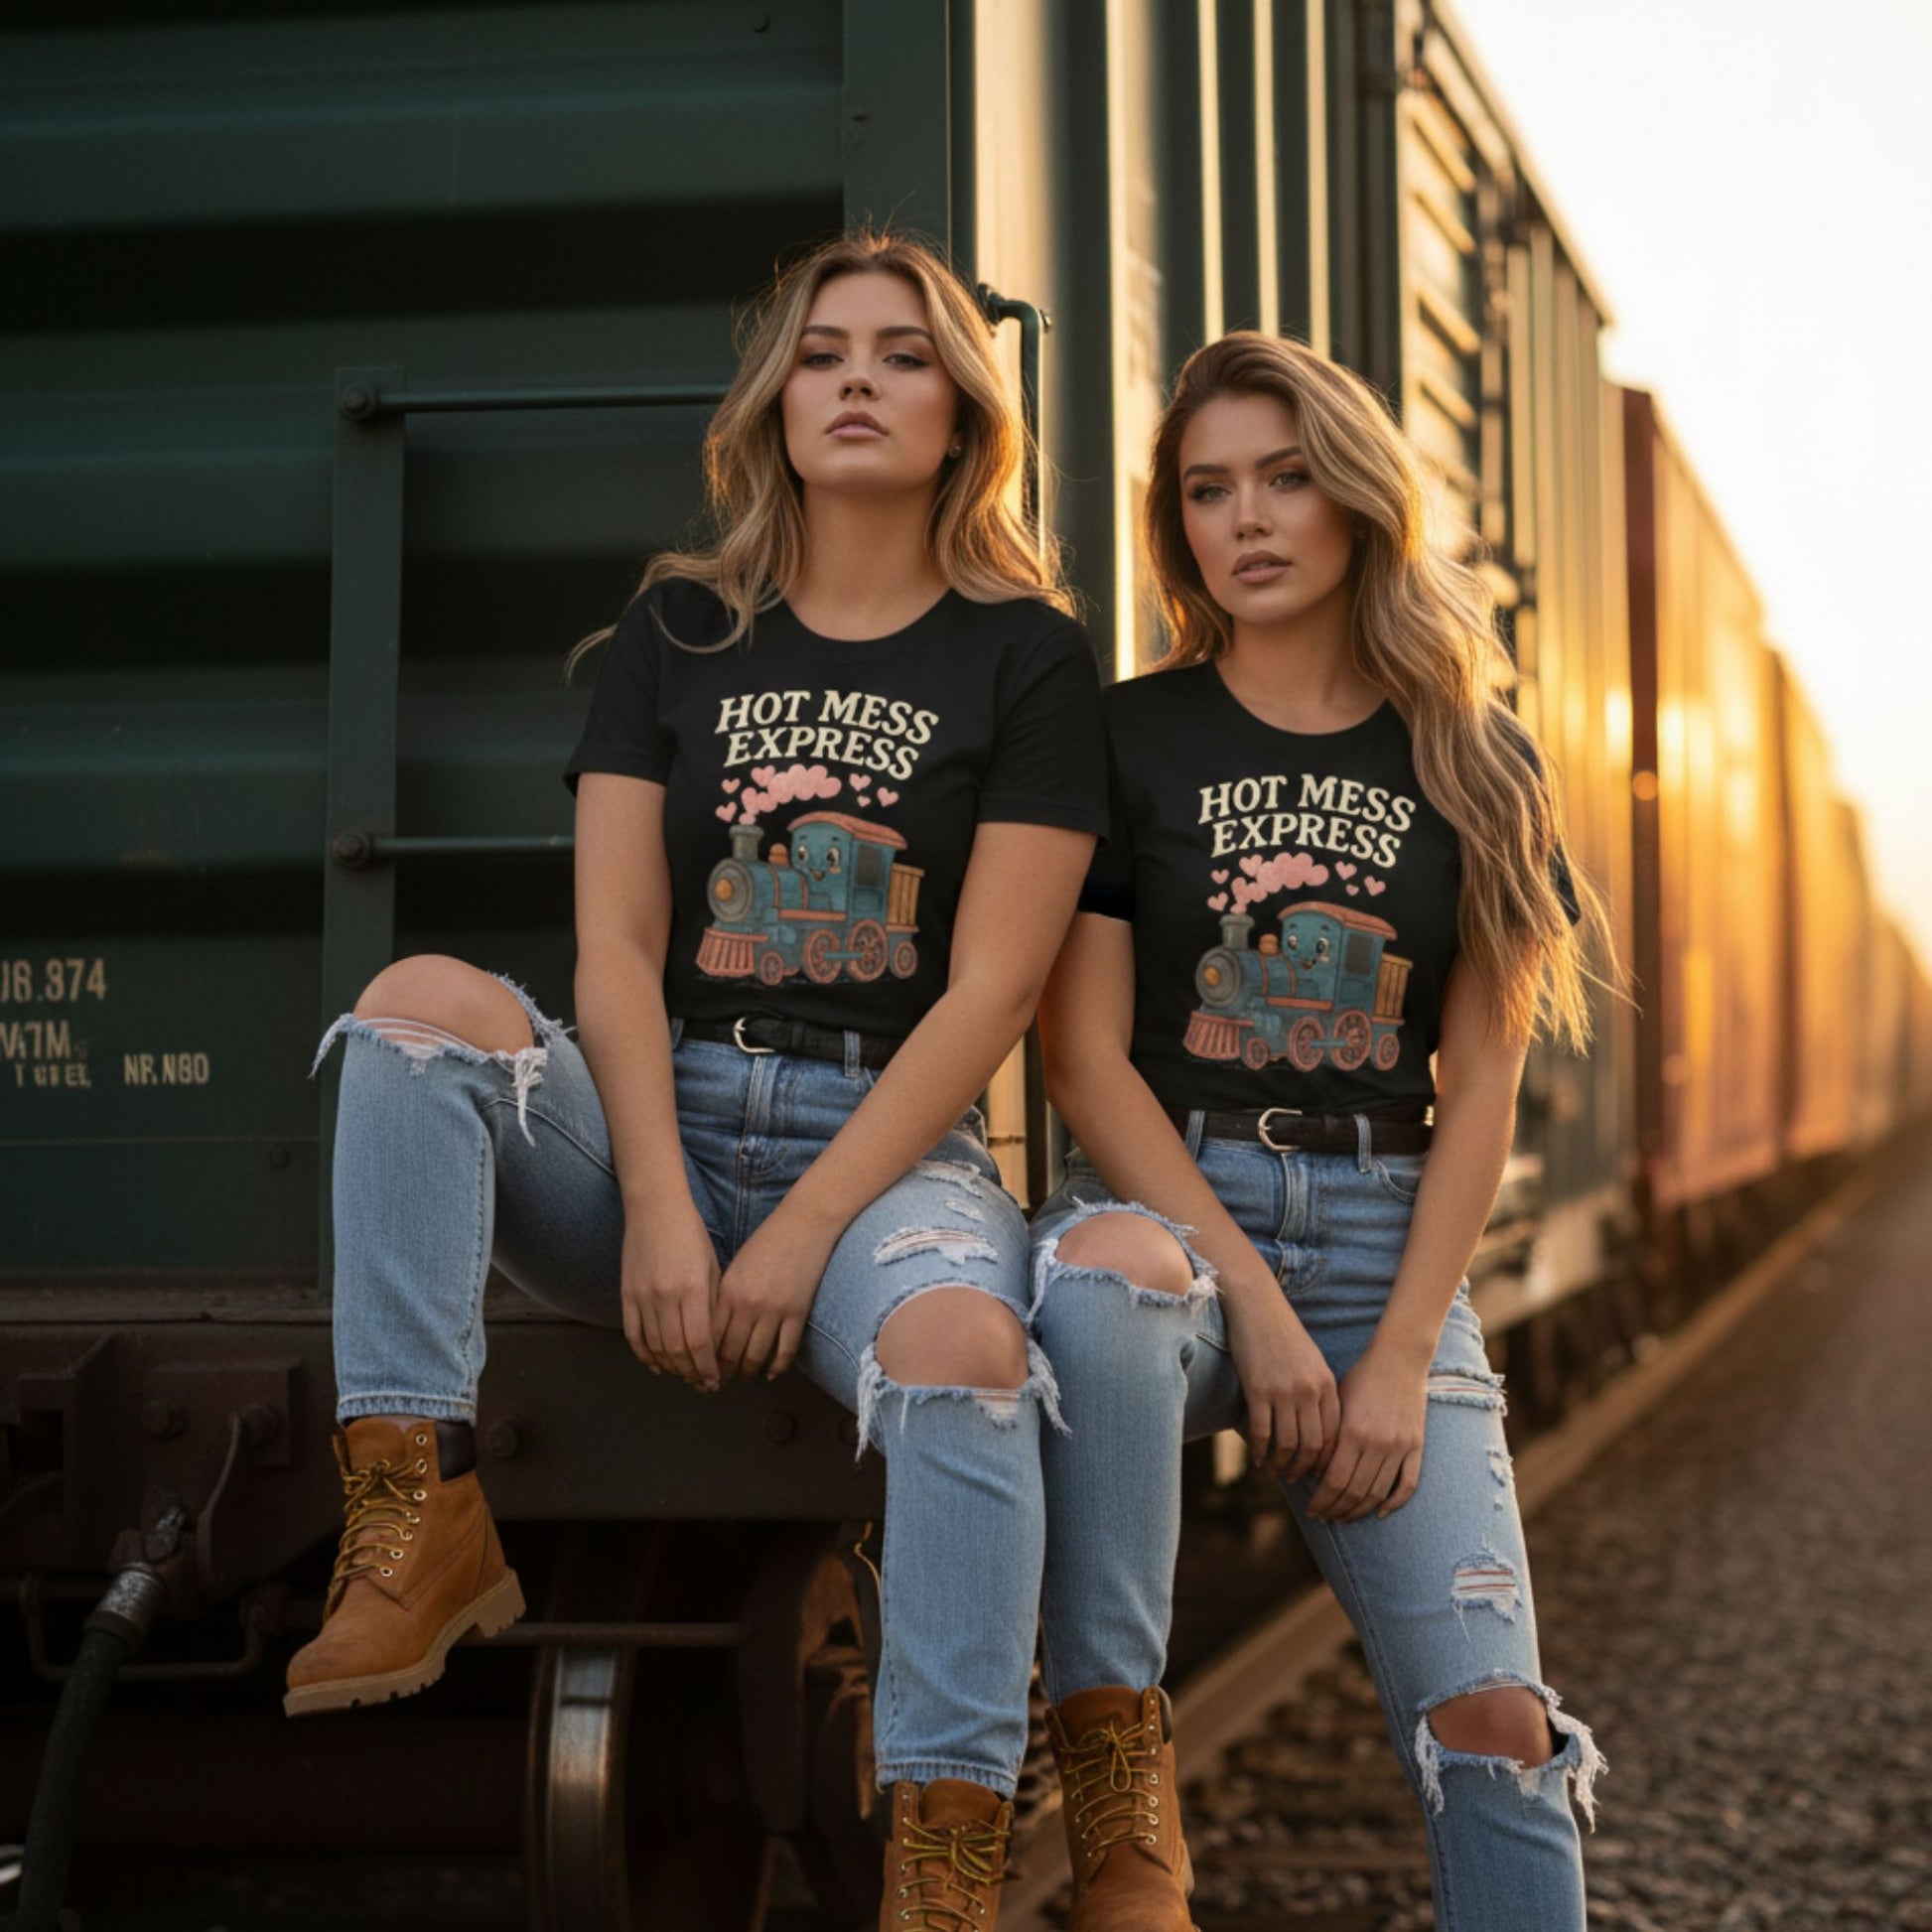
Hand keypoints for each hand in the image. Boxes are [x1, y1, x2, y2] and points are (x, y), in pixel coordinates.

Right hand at [621, 1204, 722, 1390]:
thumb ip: (713, 1304)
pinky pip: (634, 1335)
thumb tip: (716, 1343)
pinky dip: (645, 1355)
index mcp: (693, 1289)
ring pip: (655, 1347)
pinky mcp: (627, 1294)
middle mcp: (666, 1296)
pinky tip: (658, 1366)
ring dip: (671, 1368)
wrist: (655, 1209)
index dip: (707, 1367)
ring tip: (684, 1377)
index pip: (700, 1342)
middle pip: (677, 1350)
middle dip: (692, 1374)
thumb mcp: (713, 1267)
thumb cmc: (692, 1235)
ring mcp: (643, 1296)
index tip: (715, 1381)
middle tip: (703, 1385)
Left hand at [714, 1210, 832, 1382]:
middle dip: (723, 1373)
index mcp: (727, 1292)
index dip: (703, 1360)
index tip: (702, 1370)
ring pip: (755, 1357)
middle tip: (720, 1382)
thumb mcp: (735, 1268)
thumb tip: (712, 1333)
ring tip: (744, 1379)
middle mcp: (747, 1305)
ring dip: (748, 1374)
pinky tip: (771, 1374)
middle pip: (729, 1353)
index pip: (709, 1338)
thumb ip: (723, 1299)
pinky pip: (785, 1351)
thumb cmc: (766, 1243)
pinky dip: (777, 1368)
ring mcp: (774, 1311)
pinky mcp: (797, 1313)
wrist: (804, 1225)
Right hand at [1220, 1272, 1338, 1479]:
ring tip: (1276, 1471)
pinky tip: (1258, 1458)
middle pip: (1313, 1446)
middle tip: (1296, 1479)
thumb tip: (1316, 1428)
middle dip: (1305, 1469)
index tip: (1318, 1472)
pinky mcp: (1258, 1390)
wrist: (1257, 1305)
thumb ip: (1318, 1392)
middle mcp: (1309, 1391)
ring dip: (1282, 1465)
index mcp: (1326, 1384)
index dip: (1327, 1460)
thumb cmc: (1283, 1333)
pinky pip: (1262, 1432)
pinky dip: (1260, 1451)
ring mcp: (1284, 1392)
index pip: (1334, 1436)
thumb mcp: (1311, 1361)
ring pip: (1288, 1444)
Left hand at [1308, 1346, 1427, 1522]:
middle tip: (1323, 1518)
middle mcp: (1377, 1444)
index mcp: (1353, 1432)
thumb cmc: (1361, 1378)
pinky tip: (1380, 1513)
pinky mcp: (1416, 1447)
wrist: (1399, 1360)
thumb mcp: (1337, 1403)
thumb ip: (1328, 1438)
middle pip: (1354, 1493)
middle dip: (1335, 1510)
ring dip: (1359, 1511)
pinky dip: (1394, 1503)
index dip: (1321, 1500)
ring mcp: (1400, 1447)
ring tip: (1344, 1517)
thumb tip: (1316, 1474)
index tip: (1311, 1510)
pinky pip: (1407, 1484)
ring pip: (1378, 1494)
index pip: (1334, 1481)